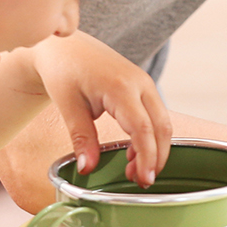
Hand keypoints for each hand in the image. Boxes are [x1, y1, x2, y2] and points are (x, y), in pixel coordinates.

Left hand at [23, 32, 170, 186]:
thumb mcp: (68, 105)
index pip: (143, 128)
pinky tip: (134, 153)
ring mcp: (145, 84)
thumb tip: (88, 168)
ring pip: (162, 121)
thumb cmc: (63, 70)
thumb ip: (81, 137)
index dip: (148, 156)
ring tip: (135, 172)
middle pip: (162, 126)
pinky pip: (155, 115)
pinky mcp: (143, 87)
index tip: (145, 178)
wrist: (65, 46)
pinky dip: (150, 136)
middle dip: (157, 156)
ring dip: (155, 148)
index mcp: (121, 88)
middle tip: (143, 181)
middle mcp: (141, 84)